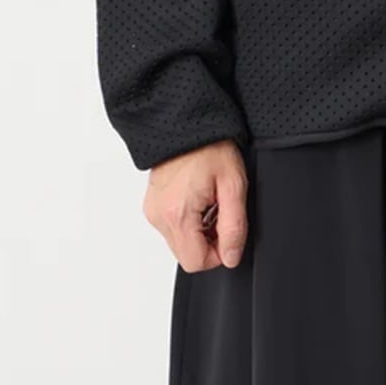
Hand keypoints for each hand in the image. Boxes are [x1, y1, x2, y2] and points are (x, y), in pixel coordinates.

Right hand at [143, 140, 248, 271]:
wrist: (186, 122)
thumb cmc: (210, 147)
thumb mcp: (233, 185)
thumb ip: (234, 226)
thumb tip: (231, 257)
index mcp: (177, 214)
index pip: (196, 262)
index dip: (219, 252)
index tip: (228, 229)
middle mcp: (159, 216)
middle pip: (187, 255)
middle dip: (209, 241)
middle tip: (220, 210)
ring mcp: (152, 211)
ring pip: (179, 242)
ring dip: (198, 230)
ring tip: (209, 200)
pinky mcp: (151, 205)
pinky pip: (171, 227)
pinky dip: (187, 220)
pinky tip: (198, 197)